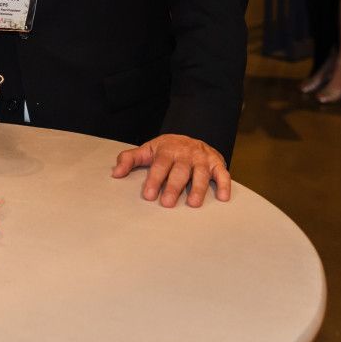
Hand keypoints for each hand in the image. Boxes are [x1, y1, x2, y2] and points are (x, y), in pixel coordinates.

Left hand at [111, 134, 231, 207]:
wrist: (192, 137)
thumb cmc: (167, 150)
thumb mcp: (148, 150)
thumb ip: (130, 159)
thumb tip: (115, 174)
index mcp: (167, 150)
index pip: (160, 165)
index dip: (154, 179)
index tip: (148, 195)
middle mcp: (186, 154)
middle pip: (180, 171)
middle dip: (173, 187)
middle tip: (166, 203)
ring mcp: (202, 159)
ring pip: (201, 173)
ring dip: (198, 188)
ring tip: (192, 204)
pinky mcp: (217, 163)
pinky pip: (223, 173)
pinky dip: (225, 184)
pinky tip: (223, 197)